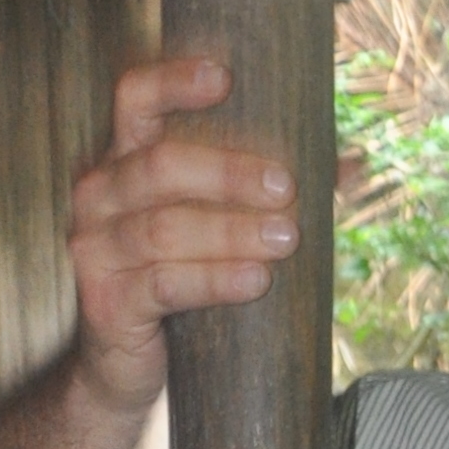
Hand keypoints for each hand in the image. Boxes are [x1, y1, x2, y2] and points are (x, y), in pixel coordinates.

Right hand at [65, 57, 300, 422]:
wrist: (127, 370)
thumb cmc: (179, 281)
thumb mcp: (214, 228)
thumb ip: (267, 190)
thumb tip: (353, 165)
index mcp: (123, 159)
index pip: (134, 97)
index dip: (173, 82)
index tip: (225, 78)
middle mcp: (99, 195)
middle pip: (160, 165)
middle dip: (228, 173)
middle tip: (285, 187)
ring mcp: (95, 249)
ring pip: (164, 229)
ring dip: (231, 231)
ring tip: (286, 238)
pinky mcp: (107, 302)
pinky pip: (164, 283)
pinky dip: (215, 279)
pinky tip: (255, 281)